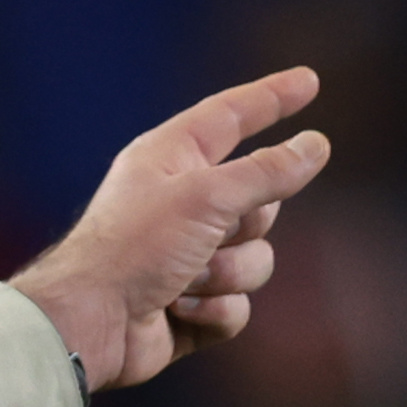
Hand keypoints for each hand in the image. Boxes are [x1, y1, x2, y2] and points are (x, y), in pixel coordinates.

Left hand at [10, 68, 337, 390]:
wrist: (90, 324)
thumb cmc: (134, 247)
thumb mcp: (207, 196)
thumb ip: (267, 171)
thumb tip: (315, 146)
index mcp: (172, 159)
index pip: (232, 116)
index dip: (272, 98)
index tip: (309, 81)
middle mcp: (180, 203)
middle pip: (260, 201)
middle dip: (247, 224)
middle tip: (214, 233)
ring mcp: (188, 258)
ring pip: (254, 259)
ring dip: (227, 274)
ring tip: (186, 280)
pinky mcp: (191, 307)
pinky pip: (236, 306)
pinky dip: (214, 311)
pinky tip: (178, 311)